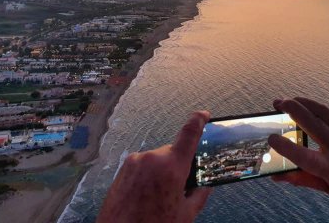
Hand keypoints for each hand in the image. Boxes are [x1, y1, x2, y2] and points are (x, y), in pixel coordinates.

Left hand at [97, 111, 212, 222]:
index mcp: (171, 167)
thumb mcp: (185, 215)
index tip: (203, 114)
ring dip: (161, 173)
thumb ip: (199, 195)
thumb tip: (205, 186)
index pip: (189, 134)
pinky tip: (146, 195)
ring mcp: (135, 162)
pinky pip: (143, 166)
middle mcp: (152, 159)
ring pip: (157, 161)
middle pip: (172, 154)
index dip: (198, 121)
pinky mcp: (123, 168)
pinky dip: (148, 176)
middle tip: (178, 188)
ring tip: (157, 198)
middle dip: (178, 167)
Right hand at [268, 97, 328, 222]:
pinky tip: (300, 105)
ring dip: (301, 102)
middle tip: (276, 104)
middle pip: (312, 124)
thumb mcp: (327, 188)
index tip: (271, 138)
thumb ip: (300, 179)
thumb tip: (276, 176)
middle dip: (293, 110)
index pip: (303, 156)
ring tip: (285, 100)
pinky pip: (328, 113)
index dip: (284, 147)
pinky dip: (311, 107)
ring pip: (321, 112)